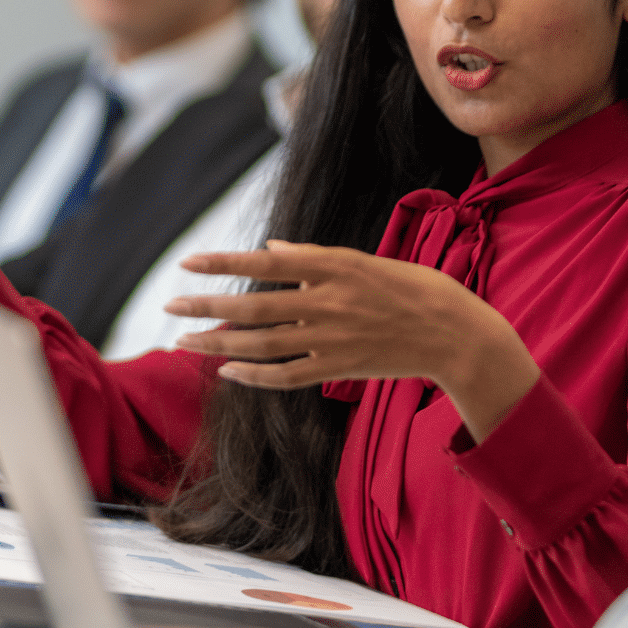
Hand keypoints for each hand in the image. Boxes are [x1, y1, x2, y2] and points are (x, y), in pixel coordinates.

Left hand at [165, 241, 538, 440]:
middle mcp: (329, 302)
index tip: (187, 262)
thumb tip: (270, 251)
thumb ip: (313, 257)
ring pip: (262, 344)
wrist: (456, 333)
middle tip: (171, 306)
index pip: (266, 263)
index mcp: (335, 267)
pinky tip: (228, 373)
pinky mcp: (340, 367)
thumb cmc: (411, 288)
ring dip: (219, 344)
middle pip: (255, 307)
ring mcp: (333, 338)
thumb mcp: (364, 260)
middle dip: (207, 307)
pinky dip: (255, 376)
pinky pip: (288, 376)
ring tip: (183, 343)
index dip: (224, 263)